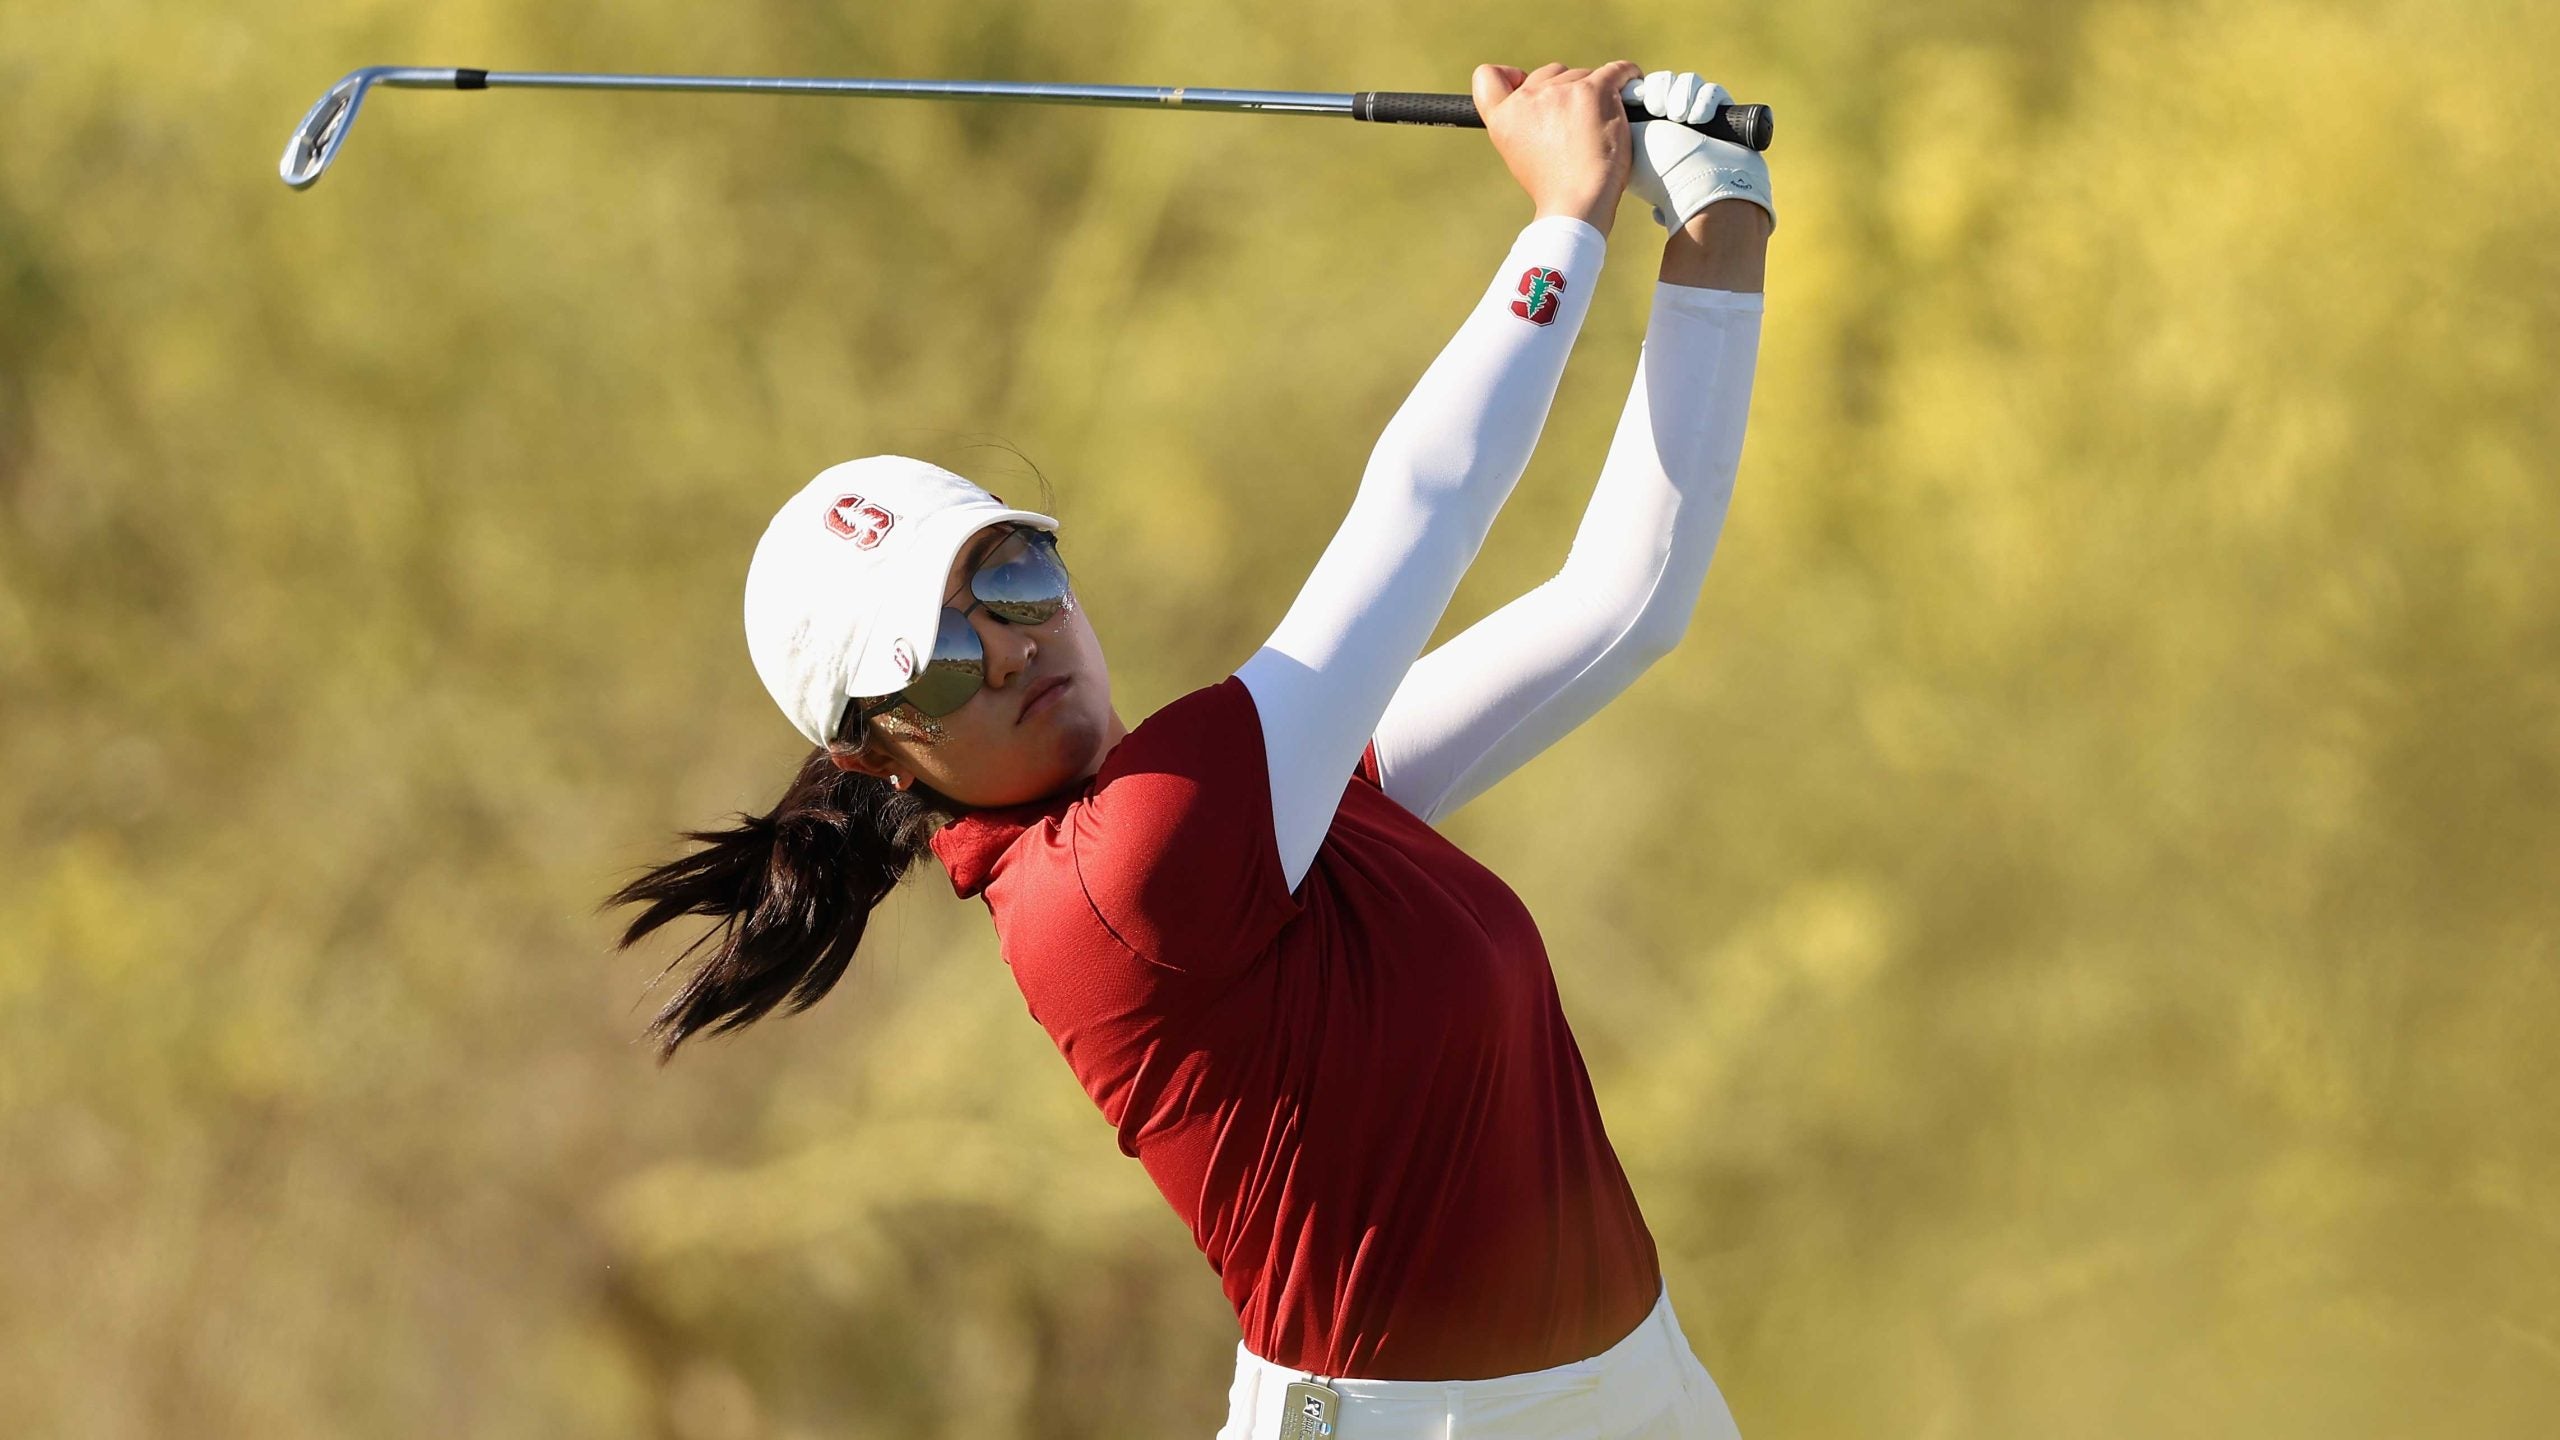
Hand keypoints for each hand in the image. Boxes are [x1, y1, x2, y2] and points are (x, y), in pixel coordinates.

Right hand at [1472, 60, 1646, 234]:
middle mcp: (1527, 98)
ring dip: (1595, 93)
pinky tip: (1630, 85)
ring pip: (1583, 75)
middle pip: (1550, 74)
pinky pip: (1616, 71)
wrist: (1576, 203)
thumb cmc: (1554, 187)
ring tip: (1601, 125)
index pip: (1487, 76)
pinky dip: (1626, 76)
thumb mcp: (1519, 154)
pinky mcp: (1593, 90)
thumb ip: (1523, 123)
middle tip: (1578, 124)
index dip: (1509, 76)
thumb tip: (1547, 105)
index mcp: (1503, 117)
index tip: (1524, 84)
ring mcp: (1561, 91)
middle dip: (1565, 90)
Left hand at [1621, 69, 1776, 233]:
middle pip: (1665, 82)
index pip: (1644, 91)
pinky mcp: (1723, 116)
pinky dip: (1705, 101)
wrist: (1703, 185)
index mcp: (1647, 129)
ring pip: (1689, 82)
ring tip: (1680, 117)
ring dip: (1682, 95)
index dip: (1642, 89)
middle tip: (1659, 110)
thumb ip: (1622, 116)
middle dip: (1661, 91)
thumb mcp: (1630, 141)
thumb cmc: (1662, 167)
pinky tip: (1698, 119)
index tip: (1639, 98)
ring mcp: (1698, 118)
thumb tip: (1621, 97)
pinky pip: (1713, 92)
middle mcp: (1672, 122)